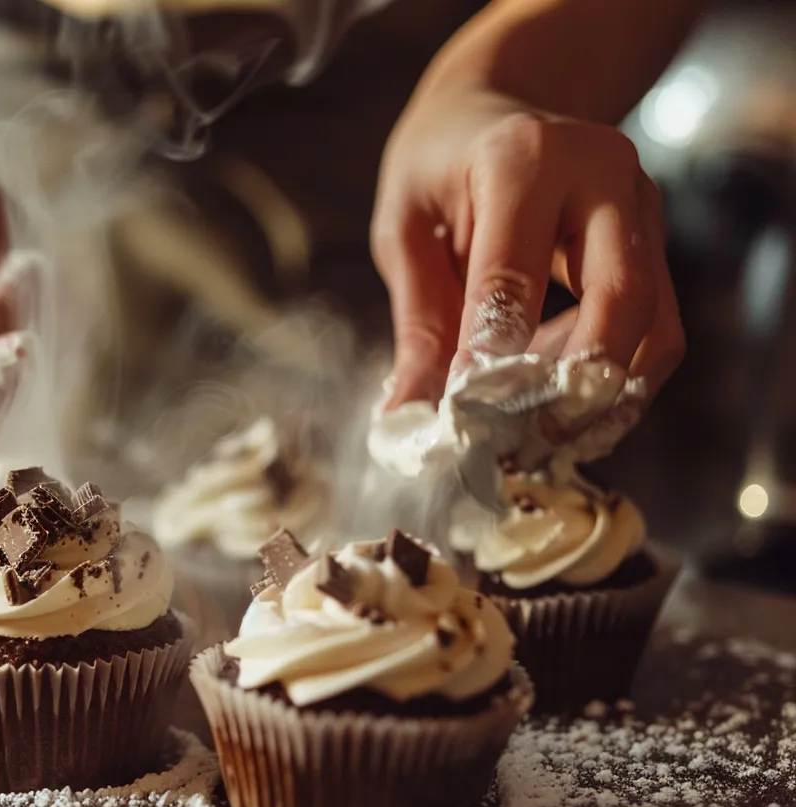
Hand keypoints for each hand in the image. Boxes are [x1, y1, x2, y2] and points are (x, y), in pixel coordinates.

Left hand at [371, 89, 684, 413]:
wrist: (496, 108)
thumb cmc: (439, 168)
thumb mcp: (405, 228)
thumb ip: (416, 320)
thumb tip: (407, 417)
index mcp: (523, 158)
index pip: (514, 271)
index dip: (492, 352)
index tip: (465, 415)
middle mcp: (601, 175)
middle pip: (620, 298)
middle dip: (575, 384)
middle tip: (524, 442)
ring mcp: (641, 208)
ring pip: (652, 327)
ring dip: (601, 396)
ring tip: (538, 438)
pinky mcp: (656, 244)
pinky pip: (654, 332)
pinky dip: (612, 383)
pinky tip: (558, 406)